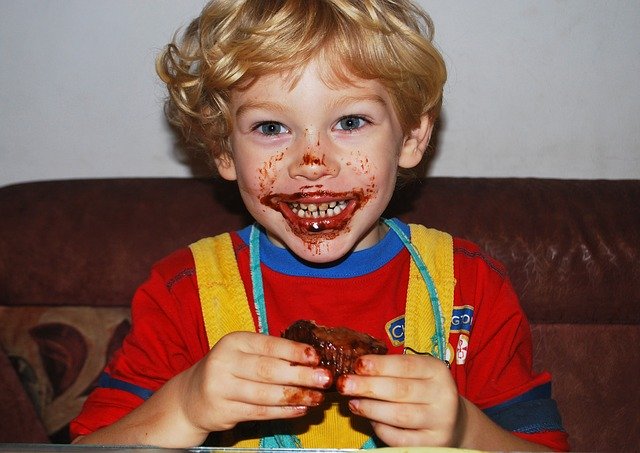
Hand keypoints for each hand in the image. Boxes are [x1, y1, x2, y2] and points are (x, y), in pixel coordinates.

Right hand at [177, 331, 332, 435]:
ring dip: (296, 397)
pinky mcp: (223, 411)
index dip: (295, 351)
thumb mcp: (243, 353)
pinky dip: (283, 412)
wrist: (192, 397)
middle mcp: (224, 362)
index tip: (316, 357)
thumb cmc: (228, 370)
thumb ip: (270, 354)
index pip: (269, 345)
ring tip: (317, 398)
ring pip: (266, 394)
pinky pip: (260, 412)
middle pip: (269, 370)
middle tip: (325, 379)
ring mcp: (221, 388)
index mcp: (234, 342)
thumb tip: (310, 359)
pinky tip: (300, 409)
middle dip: (301, 375)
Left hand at [336, 353, 462, 446]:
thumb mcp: (417, 373)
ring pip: (399, 415)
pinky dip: (381, 428)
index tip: (358, 364)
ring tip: (352, 402)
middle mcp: (443, 395)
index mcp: (437, 370)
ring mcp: (440, 421)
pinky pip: (400, 437)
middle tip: (345, 384)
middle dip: (368, 386)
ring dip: (371, 408)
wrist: (453, 421)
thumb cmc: (425, 391)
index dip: (380, 365)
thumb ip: (392, 370)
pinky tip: (370, 420)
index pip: (406, 365)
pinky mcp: (432, 443)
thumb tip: (357, 370)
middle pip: (400, 390)